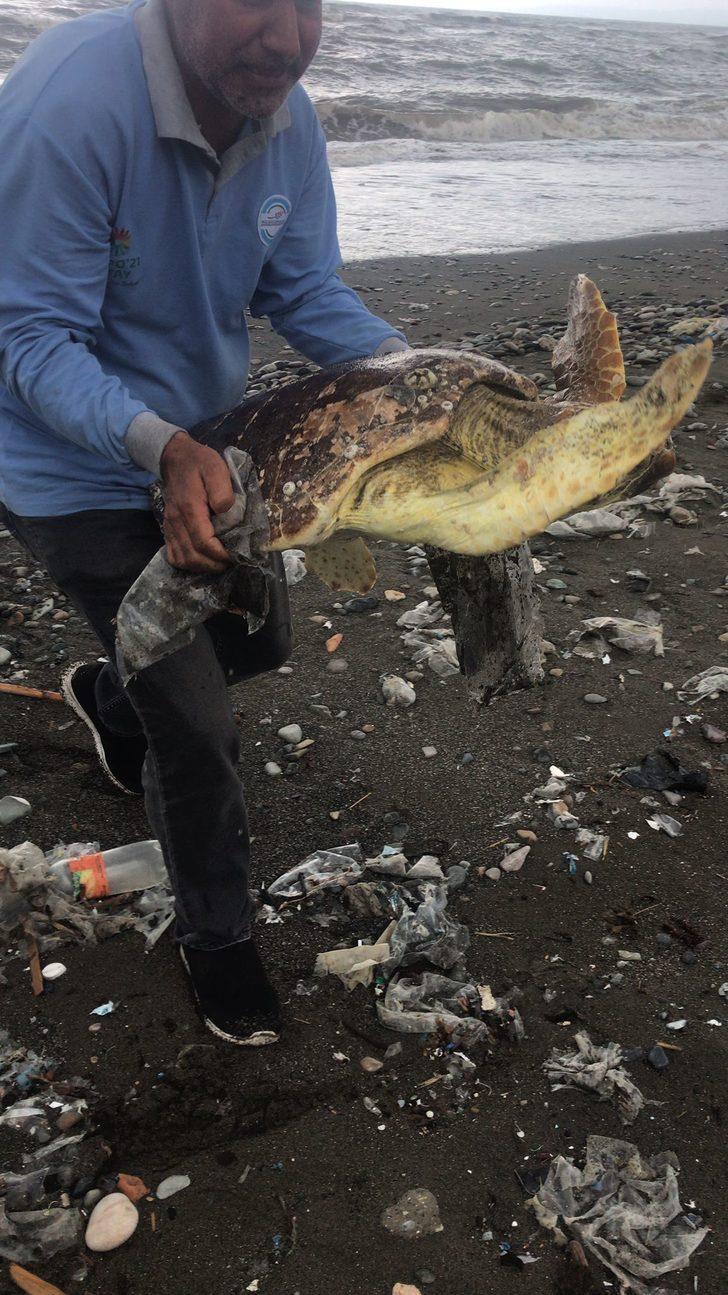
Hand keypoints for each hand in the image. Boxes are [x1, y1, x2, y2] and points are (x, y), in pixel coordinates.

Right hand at [160, 431, 234, 572]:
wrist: (175, 458)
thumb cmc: (199, 463)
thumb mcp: (215, 468)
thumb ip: (222, 490)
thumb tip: (226, 511)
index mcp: (190, 508)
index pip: (203, 542)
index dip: (220, 555)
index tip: (236, 555)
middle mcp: (176, 521)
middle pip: (193, 556)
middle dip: (215, 564)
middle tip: (232, 561)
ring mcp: (170, 527)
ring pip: (183, 560)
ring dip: (203, 567)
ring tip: (220, 562)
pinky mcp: (168, 530)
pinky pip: (174, 556)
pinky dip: (189, 564)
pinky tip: (203, 559)